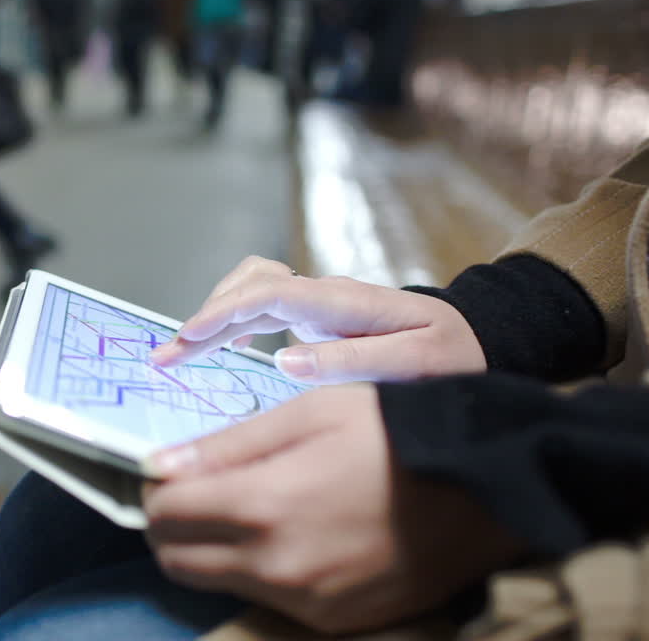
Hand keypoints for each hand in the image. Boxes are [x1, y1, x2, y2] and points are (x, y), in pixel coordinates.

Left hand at [142, 385, 519, 633]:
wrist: (483, 492)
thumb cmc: (395, 435)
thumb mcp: (308, 413)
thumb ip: (227, 445)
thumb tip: (160, 465)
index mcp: (264, 505)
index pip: (163, 513)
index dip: (156, 489)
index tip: (169, 471)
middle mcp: (276, 566)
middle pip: (175, 558)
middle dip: (170, 525)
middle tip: (194, 493)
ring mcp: (304, 601)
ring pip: (214, 582)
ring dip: (209, 550)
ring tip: (243, 510)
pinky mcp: (331, 621)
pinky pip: (264, 599)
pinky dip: (255, 571)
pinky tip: (285, 536)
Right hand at [150, 256, 485, 382]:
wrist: (480, 340)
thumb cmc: (453, 356)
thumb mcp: (415, 365)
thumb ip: (350, 362)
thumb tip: (283, 359)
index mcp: (343, 303)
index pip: (267, 293)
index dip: (220, 314)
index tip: (183, 341)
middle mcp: (325, 294)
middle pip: (250, 283)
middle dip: (204, 316)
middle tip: (167, 357)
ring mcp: (320, 301)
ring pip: (252, 288)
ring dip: (215, 316)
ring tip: (184, 353)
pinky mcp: (319, 315)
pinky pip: (265, 304)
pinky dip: (236, 319)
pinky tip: (230, 347)